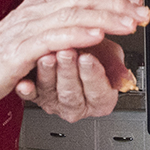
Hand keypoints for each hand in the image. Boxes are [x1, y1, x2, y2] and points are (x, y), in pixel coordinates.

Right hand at [0, 0, 148, 111]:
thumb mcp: (32, 41)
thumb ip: (58, 33)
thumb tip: (90, 33)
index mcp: (39, 7)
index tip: (137, 2)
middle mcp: (35, 11)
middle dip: (119, 4)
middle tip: (143, 12)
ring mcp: (27, 28)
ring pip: (75, 15)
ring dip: (107, 18)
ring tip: (130, 23)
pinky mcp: (20, 49)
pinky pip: (55, 38)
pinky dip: (79, 35)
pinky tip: (97, 36)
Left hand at [14, 38, 132, 120]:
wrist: (67, 45)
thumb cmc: (90, 49)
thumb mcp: (108, 53)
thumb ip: (116, 63)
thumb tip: (124, 76)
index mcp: (99, 99)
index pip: (99, 93)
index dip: (93, 75)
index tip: (89, 57)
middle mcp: (77, 103)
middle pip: (72, 93)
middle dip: (69, 72)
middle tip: (67, 52)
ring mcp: (55, 100)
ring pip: (50, 92)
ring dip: (48, 75)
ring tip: (47, 57)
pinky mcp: (35, 96)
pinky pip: (29, 96)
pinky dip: (27, 90)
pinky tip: (24, 83)